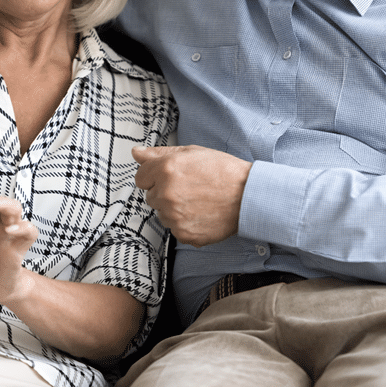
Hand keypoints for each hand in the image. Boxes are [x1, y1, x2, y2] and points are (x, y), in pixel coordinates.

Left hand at [132, 145, 251, 246]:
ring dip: (174, 209)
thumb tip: (137, 153)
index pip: (140, 177)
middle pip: (151, 196)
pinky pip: (175, 229)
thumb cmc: (224, 172)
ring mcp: (174, 217)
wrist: (248, 196)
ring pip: (162, 214)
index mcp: (166, 170)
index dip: (155, 176)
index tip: (169, 177)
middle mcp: (166, 194)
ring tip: (197, 201)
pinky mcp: (184, 234)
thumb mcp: (192, 152)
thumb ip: (159, 153)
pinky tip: (201, 213)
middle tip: (189, 188)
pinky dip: (185, 224)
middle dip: (165, 192)